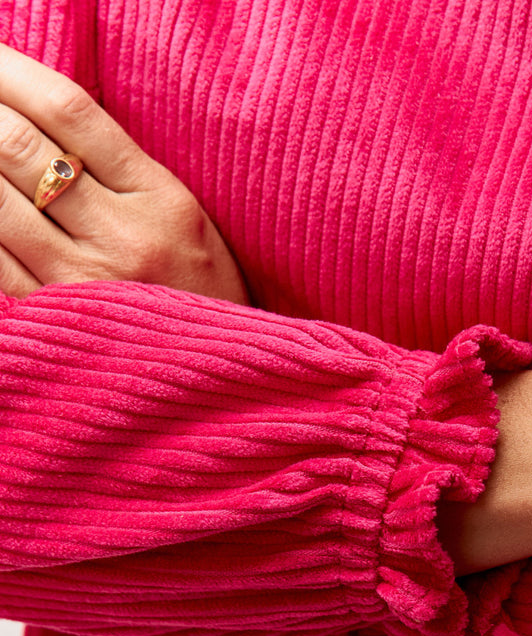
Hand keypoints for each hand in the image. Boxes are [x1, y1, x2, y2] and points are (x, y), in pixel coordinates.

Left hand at [0, 44, 247, 303]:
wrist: (223, 380)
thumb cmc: (199, 290)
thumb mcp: (179, 214)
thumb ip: (117, 166)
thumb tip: (36, 115)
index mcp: (162, 201)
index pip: (70, 112)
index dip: (12, 73)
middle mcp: (125, 242)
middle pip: (21, 149)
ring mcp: (86, 287)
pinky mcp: (57, 324)